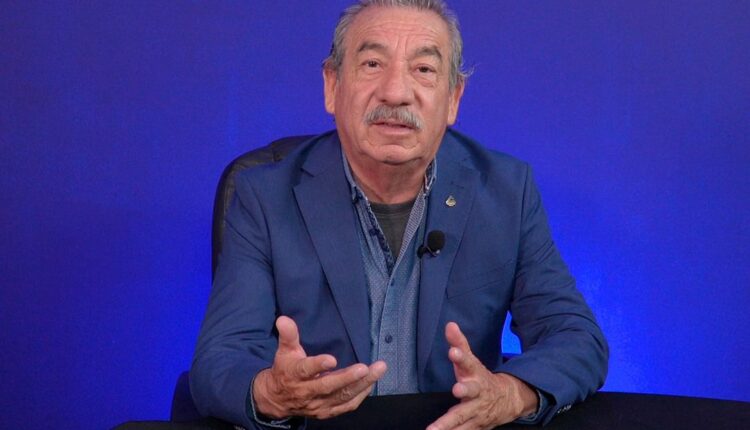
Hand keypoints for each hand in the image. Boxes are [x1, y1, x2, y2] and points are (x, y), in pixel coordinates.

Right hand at [252, 316, 386, 419]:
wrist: (277, 400)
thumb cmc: (285, 370)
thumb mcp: (285, 350)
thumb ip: (288, 335)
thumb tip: (283, 319)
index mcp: (295, 374)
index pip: (305, 370)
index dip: (318, 365)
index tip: (332, 360)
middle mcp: (307, 391)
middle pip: (328, 386)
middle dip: (348, 377)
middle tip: (365, 368)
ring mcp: (318, 404)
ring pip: (342, 396)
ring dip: (362, 384)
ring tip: (378, 369)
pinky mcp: (327, 411)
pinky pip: (347, 405)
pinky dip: (361, 395)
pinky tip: (371, 383)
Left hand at [427, 322, 537, 429]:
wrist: (507, 400)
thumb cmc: (480, 378)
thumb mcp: (471, 361)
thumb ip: (459, 344)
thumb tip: (450, 325)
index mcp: (476, 374)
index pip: (469, 363)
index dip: (461, 357)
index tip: (454, 352)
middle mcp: (477, 393)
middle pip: (471, 391)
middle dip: (465, 390)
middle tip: (457, 389)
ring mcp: (477, 412)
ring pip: (462, 418)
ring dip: (448, 424)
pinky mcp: (475, 426)